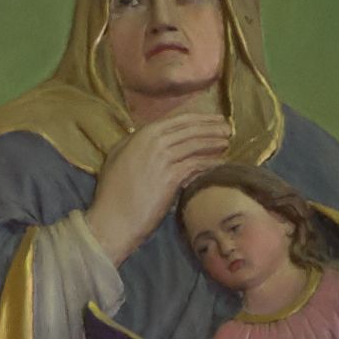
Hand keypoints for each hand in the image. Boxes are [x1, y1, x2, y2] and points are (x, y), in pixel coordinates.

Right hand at [86, 109, 232, 262]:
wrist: (112, 219)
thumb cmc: (112, 194)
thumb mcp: (118, 159)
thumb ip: (134, 144)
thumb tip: (151, 137)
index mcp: (139, 135)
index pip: (174, 120)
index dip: (196, 118)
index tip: (211, 118)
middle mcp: (152, 142)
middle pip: (188, 129)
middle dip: (210, 126)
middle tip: (226, 126)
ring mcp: (162, 158)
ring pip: (195, 144)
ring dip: (213, 141)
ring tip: (227, 140)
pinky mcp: (171, 176)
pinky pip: (196, 165)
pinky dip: (210, 162)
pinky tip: (220, 162)